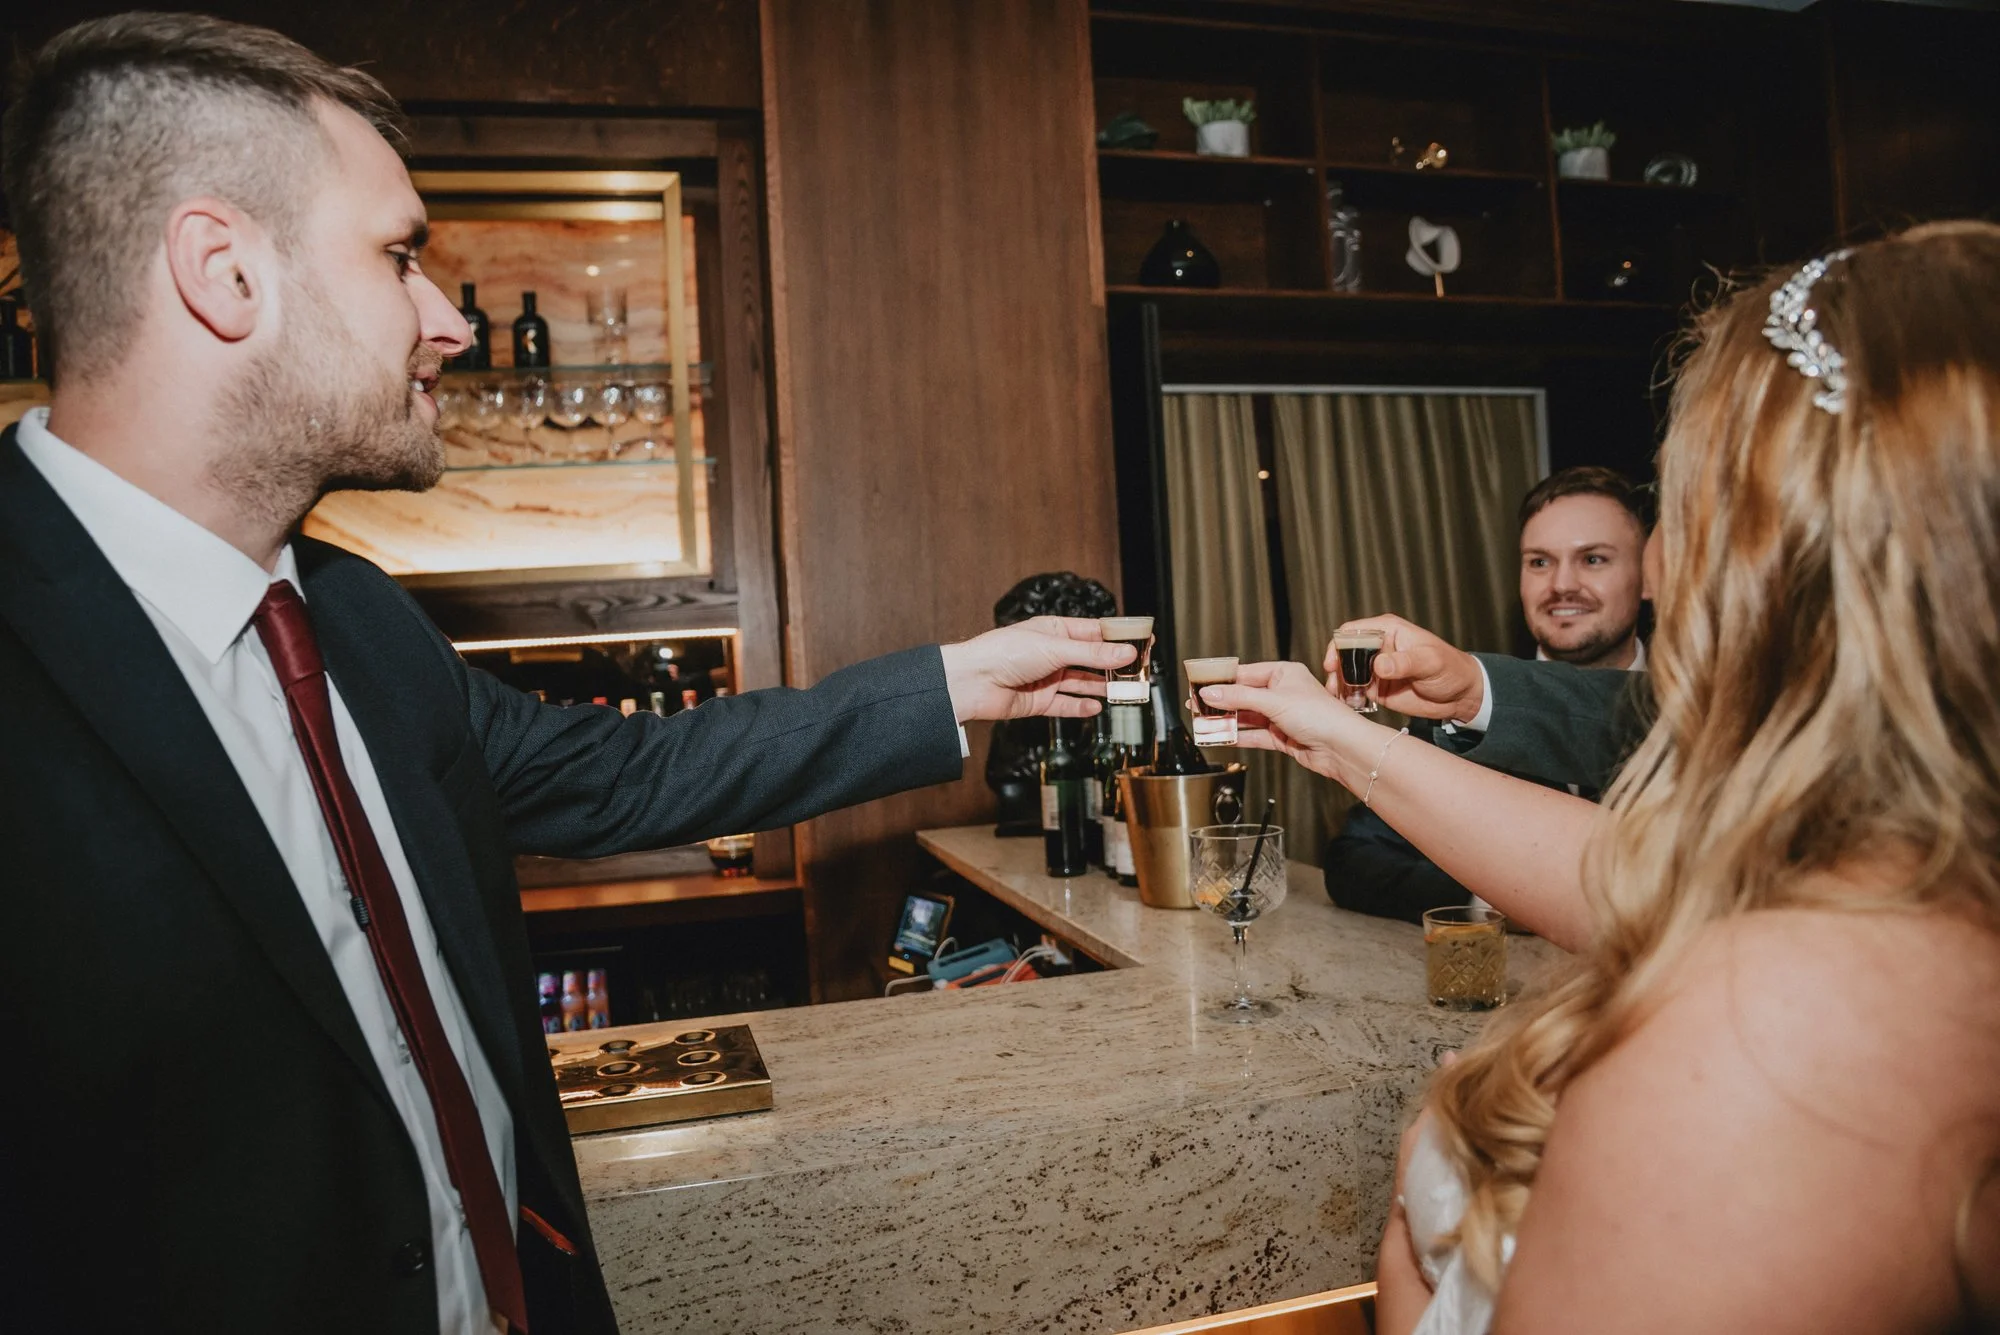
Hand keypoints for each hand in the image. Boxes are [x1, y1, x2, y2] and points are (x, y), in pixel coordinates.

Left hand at [939, 617, 1134, 722]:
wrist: (973, 682)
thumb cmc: (1004, 653)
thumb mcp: (1056, 648)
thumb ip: (1093, 654)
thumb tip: (1126, 653)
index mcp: (1056, 630)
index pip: (1095, 632)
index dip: (1120, 637)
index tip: (1145, 641)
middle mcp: (1053, 653)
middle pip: (1092, 660)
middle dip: (1116, 666)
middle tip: (1141, 672)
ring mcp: (1047, 678)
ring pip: (1083, 683)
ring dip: (1103, 688)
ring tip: (1126, 692)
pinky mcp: (1039, 702)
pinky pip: (1066, 705)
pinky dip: (1081, 707)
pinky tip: (1097, 707)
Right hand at [1194, 660, 1379, 786]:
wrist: (1342, 747)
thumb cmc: (1320, 715)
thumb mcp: (1273, 701)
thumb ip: (1238, 698)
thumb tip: (1210, 693)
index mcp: (1283, 674)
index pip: (1244, 673)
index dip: (1221, 680)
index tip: (1199, 685)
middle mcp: (1282, 693)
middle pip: (1242, 696)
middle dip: (1220, 703)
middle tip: (1196, 706)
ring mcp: (1281, 716)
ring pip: (1246, 717)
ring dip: (1226, 721)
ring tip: (1204, 723)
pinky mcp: (1281, 737)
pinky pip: (1253, 735)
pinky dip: (1237, 736)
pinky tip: (1221, 737)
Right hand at [1328, 615, 1483, 722]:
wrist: (1460, 695)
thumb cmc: (1450, 668)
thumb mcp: (1429, 662)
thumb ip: (1404, 662)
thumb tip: (1379, 665)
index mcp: (1387, 631)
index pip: (1353, 632)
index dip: (1339, 645)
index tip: (1333, 663)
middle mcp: (1377, 648)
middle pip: (1344, 653)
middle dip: (1335, 668)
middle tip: (1333, 684)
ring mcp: (1375, 669)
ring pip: (1346, 673)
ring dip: (1338, 684)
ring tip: (1336, 697)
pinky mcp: (1377, 688)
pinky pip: (1355, 691)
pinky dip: (1347, 697)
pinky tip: (1346, 705)